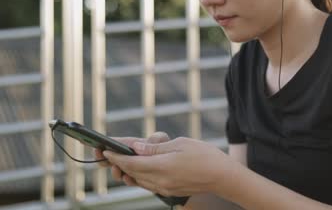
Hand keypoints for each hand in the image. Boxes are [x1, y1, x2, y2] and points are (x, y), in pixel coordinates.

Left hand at [102, 137, 236, 196]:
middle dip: (118, 162)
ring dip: (128, 170)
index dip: (116, 156)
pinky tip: (139, 168)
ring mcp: (164, 188)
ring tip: (120, 160)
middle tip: (107, 153)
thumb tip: (136, 148)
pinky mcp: (169, 191)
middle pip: (132, 172)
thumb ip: (155, 148)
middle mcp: (160, 181)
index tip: (106, 149)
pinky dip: (139, 175)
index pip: (131, 162)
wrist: (223, 176)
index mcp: (162, 167)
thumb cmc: (205, 156)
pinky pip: (148, 184)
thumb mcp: (180, 144)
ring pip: (138, 179)